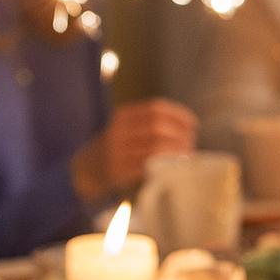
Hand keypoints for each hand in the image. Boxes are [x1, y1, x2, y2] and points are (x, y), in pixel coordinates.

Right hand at [72, 99, 197, 201]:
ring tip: (187, 154)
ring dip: (176, 150)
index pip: (156, 108)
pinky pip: (148, 166)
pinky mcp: (118, 171)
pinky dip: (165, 165)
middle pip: (157, 127)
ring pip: (155, 147)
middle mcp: (118, 131)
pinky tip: (174, 167)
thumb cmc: (116, 149)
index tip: (193, 124)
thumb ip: (148, 125)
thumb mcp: (125, 129)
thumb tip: (186, 127)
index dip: (178, 114)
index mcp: (122, 116)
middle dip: (180, 134)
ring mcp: (117, 152)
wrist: (86, 171)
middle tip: (192, 142)